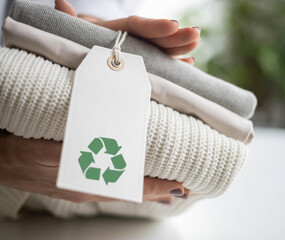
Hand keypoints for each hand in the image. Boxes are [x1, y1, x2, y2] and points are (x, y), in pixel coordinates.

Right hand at [0, 130, 188, 203]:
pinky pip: (107, 189)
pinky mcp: (75, 186)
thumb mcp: (55, 147)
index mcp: (85, 180)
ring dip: (144, 190)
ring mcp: (82, 189)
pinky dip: (125, 188)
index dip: (155, 188)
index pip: (130, 186)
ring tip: (165, 189)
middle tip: (180, 189)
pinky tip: (131, 185)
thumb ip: (84, 146)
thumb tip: (113, 142)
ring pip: (120, 192)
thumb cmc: (25, 151)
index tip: (177, 187)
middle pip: (129, 193)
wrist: (2, 162)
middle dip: (156, 191)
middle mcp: (87, 189)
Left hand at [54, 0, 199, 63]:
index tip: (173, 25)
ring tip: (196, 44)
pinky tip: (188, 64)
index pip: (138, 26)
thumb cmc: (74, 40)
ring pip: (162, 48)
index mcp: (116, 30)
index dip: (155, 26)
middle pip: (155, 37)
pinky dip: (174, 63)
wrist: (78, 48)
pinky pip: (161, 61)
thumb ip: (68, 19)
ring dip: (180, 47)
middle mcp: (131, 39)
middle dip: (176, 36)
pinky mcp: (142, 62)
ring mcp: (139, 50)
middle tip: (196, 34)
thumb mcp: (70, 31)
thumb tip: (60, 2)